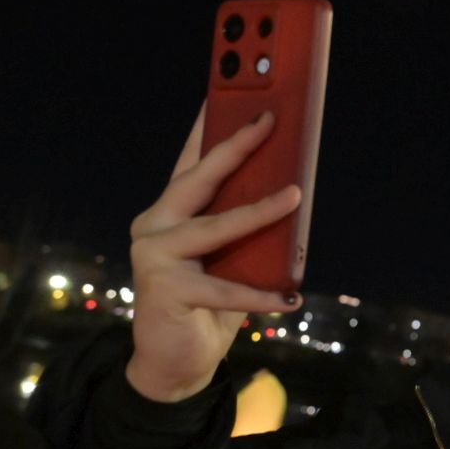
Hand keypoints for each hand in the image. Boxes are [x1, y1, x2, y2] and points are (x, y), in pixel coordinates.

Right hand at [125, 107, 302, 401]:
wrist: (176, 362)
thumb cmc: (211, 303)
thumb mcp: (233, 256)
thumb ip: (249, 227)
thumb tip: (293, 191)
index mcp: (171, 211)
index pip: (192, 159)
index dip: (208, 123)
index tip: (226, 86)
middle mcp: (155, 225)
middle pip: (199, 179)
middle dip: (235, 145)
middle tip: (269, 120)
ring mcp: (155, 257)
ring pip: (214, 227)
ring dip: (258, 212)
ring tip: (295, 195)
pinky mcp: (165, 291)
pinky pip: (224, 290)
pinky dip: (261, 295)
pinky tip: (291, 298)